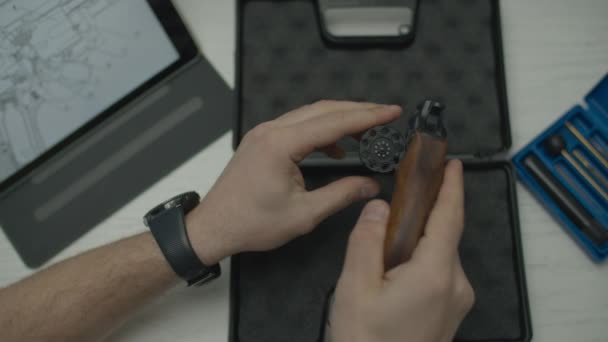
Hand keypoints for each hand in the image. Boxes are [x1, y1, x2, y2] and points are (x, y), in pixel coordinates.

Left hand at [186, 101, 401, 263]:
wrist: (214, 226)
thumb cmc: (250, 223)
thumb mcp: (304, 214)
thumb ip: (341, 195)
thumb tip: (370, 186)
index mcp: (281, 144)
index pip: (334, 122)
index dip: (367, 116)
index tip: (391, 112)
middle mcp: (271, 131)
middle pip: (324, 109)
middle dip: (358, 111)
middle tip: (386, 116)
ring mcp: (264, 133)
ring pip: (310, 115)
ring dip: (340, 119)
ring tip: (367, 132)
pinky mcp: (262, 141)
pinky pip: (298, 126)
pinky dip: (321, 132)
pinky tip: (336, 150)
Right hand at [330, 160, 473, 341]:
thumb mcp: (356, 287)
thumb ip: (367, 241)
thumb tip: (378, 207)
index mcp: (434, 273)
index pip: (449, 217)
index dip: (453, 186)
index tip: (453, 164)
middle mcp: (454, 285)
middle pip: (444, 234)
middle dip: (427, 211)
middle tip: (403, 195)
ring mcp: (456, 301)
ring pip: (440, 254)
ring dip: (420, 238)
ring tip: (388, 238)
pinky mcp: (449, 311)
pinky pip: (439, 272)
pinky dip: (422, 258)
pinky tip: (397, 265)